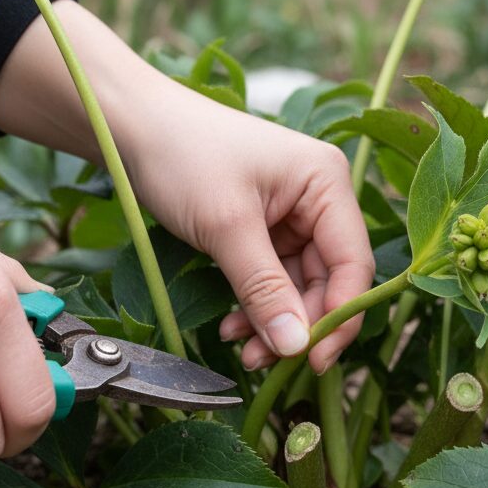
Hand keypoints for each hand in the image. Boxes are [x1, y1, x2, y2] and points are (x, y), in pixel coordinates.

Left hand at [124, 79, 374, 372]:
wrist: (133, 127)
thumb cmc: (183, 157)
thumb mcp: (226, 226)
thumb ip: (264, 289)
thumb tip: (296, 347)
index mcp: (328, 182)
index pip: (353, 263)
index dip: (339, 316)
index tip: (312, 360)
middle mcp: (320, 199)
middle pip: (329, 280)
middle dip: (298, 324)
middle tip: (262, 360)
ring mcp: (293, 216)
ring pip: (299, 287)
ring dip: (273, 322)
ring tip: (241, 348)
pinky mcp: (265, 230)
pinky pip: (273, 280)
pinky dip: (256, 306)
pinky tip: (232, 326)